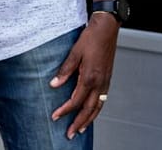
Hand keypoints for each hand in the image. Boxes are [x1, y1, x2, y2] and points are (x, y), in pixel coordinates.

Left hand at [49, 13, 119, 138]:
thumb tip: (54, 84)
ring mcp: (105, 81)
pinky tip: (92, 112)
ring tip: (81, 128)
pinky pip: (103, 99)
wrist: (107, 28)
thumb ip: (64, 70)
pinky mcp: (107, 78)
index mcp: (90, 77)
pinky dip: (97, 110)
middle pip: (88, 109)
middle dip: (78, 123)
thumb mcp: (74, 53)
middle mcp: (99, 82)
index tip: (55, 116)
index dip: (65, 110)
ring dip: (89, 120)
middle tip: (70, 134)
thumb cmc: (91, 38)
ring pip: (98, 107)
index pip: (75, 100)